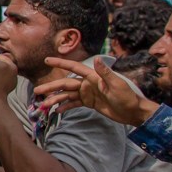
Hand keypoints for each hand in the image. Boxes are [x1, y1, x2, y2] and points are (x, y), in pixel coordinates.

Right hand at [36, 56, 157, 125]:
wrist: (134, 113)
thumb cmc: (127, 97)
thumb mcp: (117, 85)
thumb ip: (106, 73)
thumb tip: (97, 58)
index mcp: (93, 77)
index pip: (74, 68)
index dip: (61, 63)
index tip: (47, 60)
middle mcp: (88, 84)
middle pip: (66, 84)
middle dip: (51, 87)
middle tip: (37, 90)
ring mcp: (87, 94)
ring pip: (67, 94)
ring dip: (55, 98)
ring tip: (44, 104)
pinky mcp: (89, 103)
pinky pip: (74, 104)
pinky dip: (65, 106)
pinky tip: (57, 110)